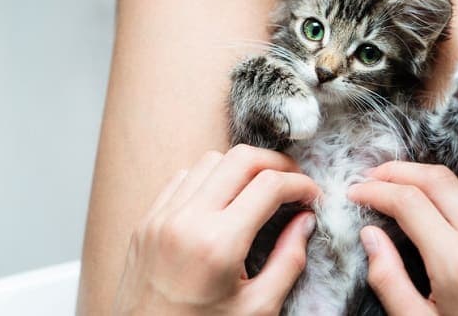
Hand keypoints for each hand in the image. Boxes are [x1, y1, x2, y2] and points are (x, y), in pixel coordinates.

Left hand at [113, 145, 320, 314]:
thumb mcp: (257, 309)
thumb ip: (288, 261)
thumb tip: (305, 221)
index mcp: (218, 244)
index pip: (269, 186)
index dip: (299, 184)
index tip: (312, 195)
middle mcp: (186, 221)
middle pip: (240, 158)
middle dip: (275, 163)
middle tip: (292, 182)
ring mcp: (161, 217)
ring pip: (209, 160)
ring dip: (240, 168)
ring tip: (258, 190)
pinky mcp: (146, 221)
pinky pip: (181, 178)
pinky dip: (208, 178)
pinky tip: (222, 200)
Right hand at [348, 162, 457, 315]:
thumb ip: (388, 279)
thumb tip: (370, 235)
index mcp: (457, 265)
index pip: (408, 202)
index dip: (375, 190)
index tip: (356, 191)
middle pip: (438, 179)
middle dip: (400, 172)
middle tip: (374, 177)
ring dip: (435, 182)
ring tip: (410, 192)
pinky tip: (455, 210)